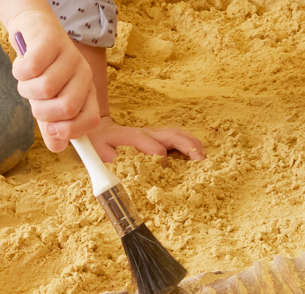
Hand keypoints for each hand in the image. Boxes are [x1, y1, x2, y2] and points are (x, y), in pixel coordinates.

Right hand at [5, 10, 98, 151]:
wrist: (31, 27)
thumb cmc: (41, 68)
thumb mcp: (47, 101)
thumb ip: (52, 125)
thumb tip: (57, 147)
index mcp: (87, 90)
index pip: (90, 120)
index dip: (69, 131)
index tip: (51, 130)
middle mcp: (83, 73)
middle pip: (65, 108)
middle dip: (41, 110)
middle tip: (34, 97)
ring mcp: (70, 56)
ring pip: (44, 89)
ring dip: (26, 88)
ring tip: (28, 77)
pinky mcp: (51, 41)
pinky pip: (31, 69)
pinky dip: (19, 70)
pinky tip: (22, 63)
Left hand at [84, 119, 206, 162]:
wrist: (99, 130)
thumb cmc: (100, 144)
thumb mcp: (101, 154)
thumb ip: (113, 164)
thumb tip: (126, 175)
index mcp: (134, 138)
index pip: (155, 149)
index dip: (161, 162)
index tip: (162, 174)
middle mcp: (148, 133)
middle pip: (173, 136)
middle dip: (189, 148)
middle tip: (201, 162)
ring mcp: (154, 133)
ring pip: (178, 134)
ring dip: (193, 145)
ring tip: (204, 159)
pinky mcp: (158, 136)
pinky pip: (178, 136)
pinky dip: (190, 143)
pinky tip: (198, 154)